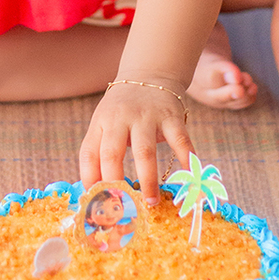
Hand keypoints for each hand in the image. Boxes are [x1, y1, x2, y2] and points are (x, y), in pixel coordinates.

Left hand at [79, 79, 194, 202]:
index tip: (96, 200)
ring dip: (148, 180)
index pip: (89, 153)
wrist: (150, 73)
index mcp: (101, 122)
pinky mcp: (171, 116)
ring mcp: (147, 117)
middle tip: (123, 206)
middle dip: (116, 183)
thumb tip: (94, 190)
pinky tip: (190, 179)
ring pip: (145, 151)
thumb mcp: (104, 122)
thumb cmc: (123, 109)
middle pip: (112, 153)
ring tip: (151, 201)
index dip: (89, 179)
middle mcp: (121, 118)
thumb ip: (99, 150)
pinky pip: (180, 141)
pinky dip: (186, 160)